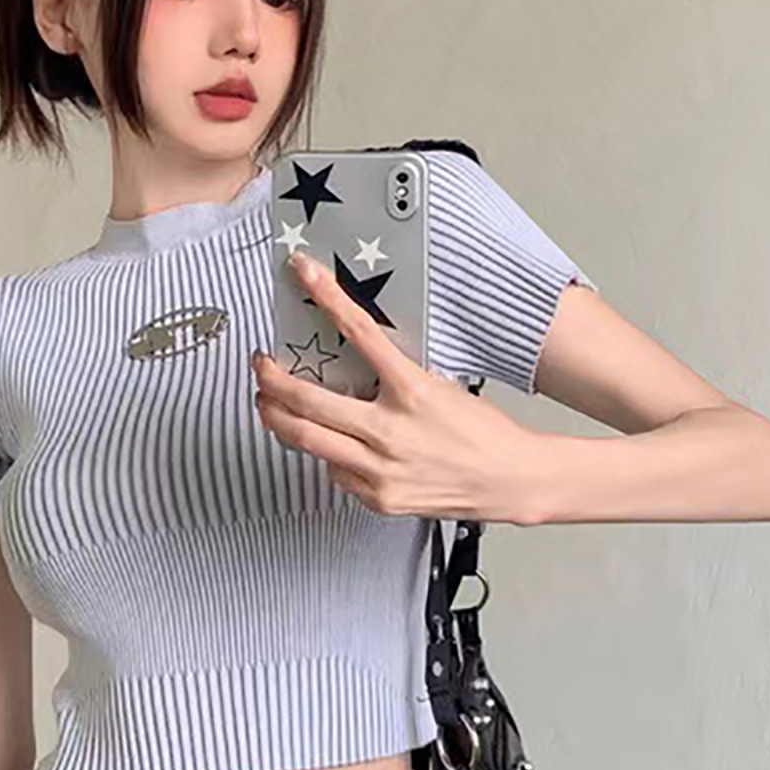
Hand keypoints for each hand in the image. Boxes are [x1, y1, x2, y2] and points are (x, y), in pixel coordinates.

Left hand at [252, 249, 552, 522]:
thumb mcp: (440, 389)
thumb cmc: (481, 432)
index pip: (359, 332)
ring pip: (307, 440)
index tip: (304, 272)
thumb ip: (394, 381)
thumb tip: (352, 367)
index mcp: (412, 392)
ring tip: (270, 404)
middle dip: (272, 380)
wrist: (509, 480)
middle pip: (307, 401)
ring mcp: (381, 470)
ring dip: (278, 418)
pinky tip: (327, 444)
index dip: (327, 297)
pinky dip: (324, 453)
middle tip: (261, 365)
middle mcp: (390, 432)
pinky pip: (334, 472)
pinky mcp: (379, 498)